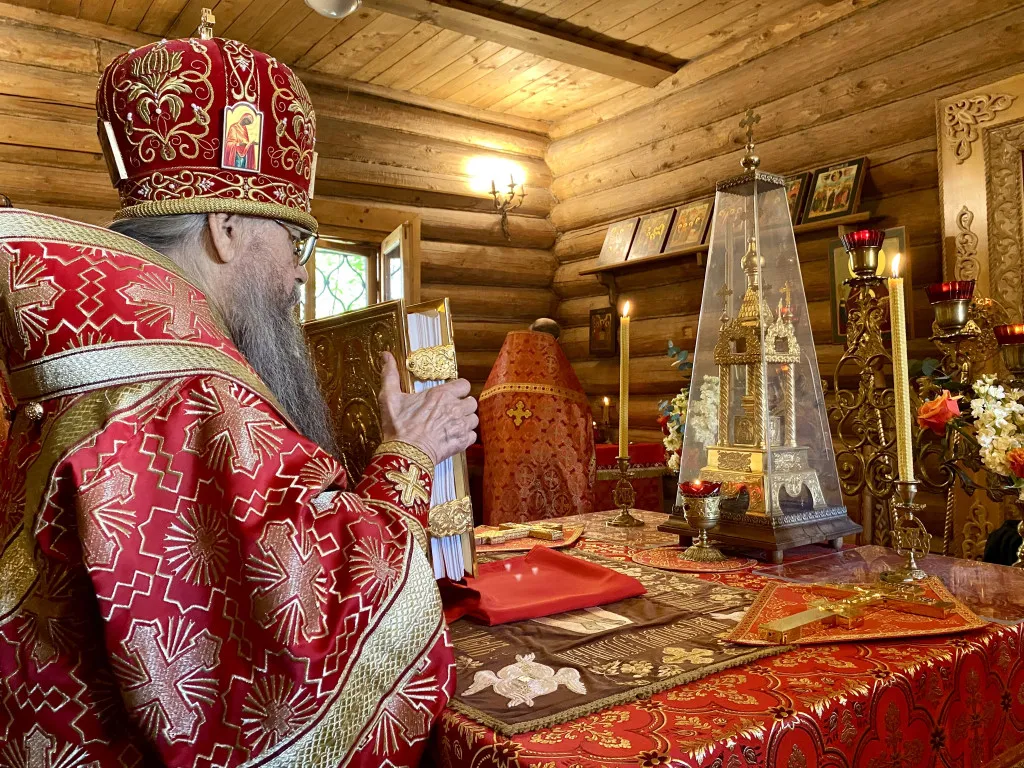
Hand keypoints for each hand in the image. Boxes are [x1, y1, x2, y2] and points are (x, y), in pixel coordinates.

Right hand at [378, 351, 477, 465]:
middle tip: (451, 411)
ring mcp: (460, 425)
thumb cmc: (398, 426)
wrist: (405, 453)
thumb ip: (390, 375)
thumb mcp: (389, 397)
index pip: (464, 385)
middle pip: (471, 402)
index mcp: (441, 394)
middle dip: (463, 405)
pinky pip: (472, 436)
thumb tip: (385, 355)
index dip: (459, 389)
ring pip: (474, 419)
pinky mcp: (462, 442)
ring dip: (466, 420)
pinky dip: (466, 436)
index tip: (451, 394)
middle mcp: (455, 408)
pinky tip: (454, 437)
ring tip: (453, 424)